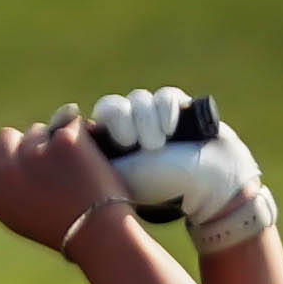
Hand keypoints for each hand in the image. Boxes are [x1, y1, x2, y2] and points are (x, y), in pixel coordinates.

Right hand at [0, 110, 136, 253]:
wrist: (97, 230)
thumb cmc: (59, 229)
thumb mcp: (17, 216)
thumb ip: (0, 187)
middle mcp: (7, 168)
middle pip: (5, 137)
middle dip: (23, 147)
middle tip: (47, 174)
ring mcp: (35, 150)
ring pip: (38, 131)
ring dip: (51, 143)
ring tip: (70, 175)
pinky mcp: (64, 137)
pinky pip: (68, 124)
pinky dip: (78, 137)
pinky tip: (87, 161)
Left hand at [83, 85, 276, 254]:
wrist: (212, 188)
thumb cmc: (164, 188)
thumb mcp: (121, 176)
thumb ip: (94, 158)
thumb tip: (69, 140)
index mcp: (113, 148)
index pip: (94, 122)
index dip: (104, 125)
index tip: (118, 144)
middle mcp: (131, 130)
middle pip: (112, 106)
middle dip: (123, 120)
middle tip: (135, 144)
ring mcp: (154, 118)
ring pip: (138, 99)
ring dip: (146, 119)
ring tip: (157, 144)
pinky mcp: (180, 108)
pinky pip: (164, 95)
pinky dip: (165, 108)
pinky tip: (169, 128)